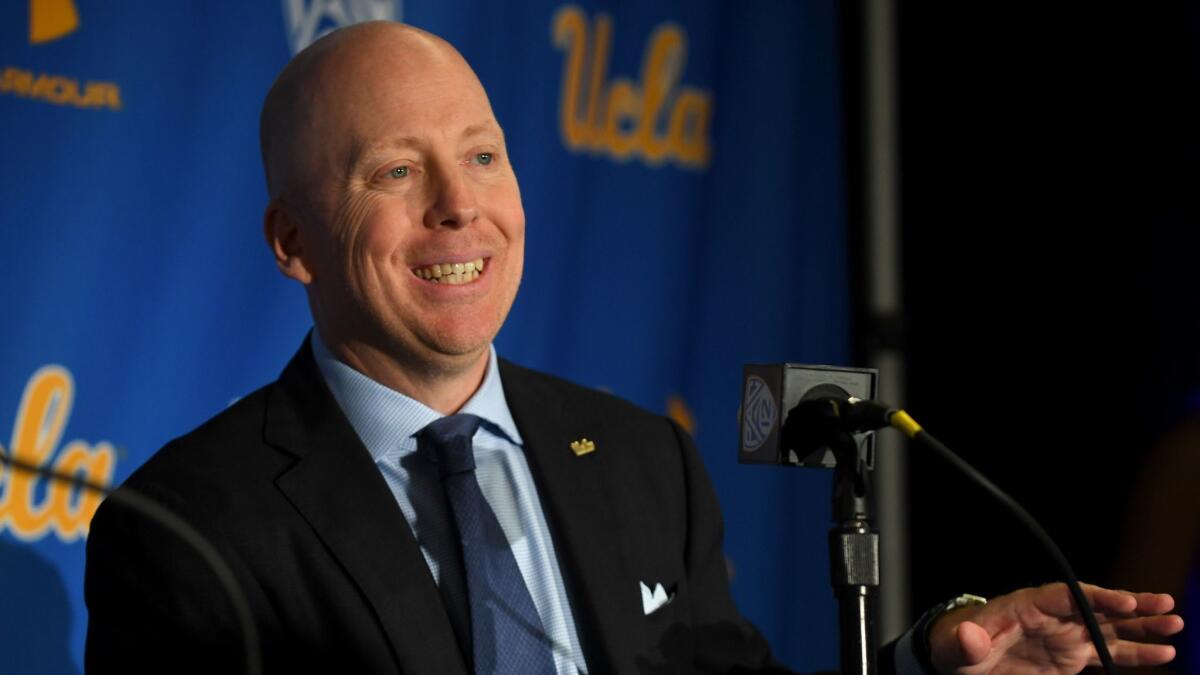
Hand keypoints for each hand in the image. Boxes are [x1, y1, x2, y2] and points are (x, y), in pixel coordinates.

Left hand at [928, 582, 1182, 673]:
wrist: (963, 659)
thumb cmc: (957, 647)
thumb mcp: (955, 647)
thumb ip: (964, 642)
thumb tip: (970, 636)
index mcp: (1026, 605)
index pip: (1066, 596)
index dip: (1096, 597)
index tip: (1124, 601)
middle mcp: (1052, 616)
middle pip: (1096, 605)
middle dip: (1130, 604)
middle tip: (1164, 604)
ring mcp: (1065, 635)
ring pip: (1110, 626)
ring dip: (1141, 625)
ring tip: (1174, 624)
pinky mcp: (1072, 656)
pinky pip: (1108, 651)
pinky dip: (1134, 652)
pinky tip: (1163, 652)